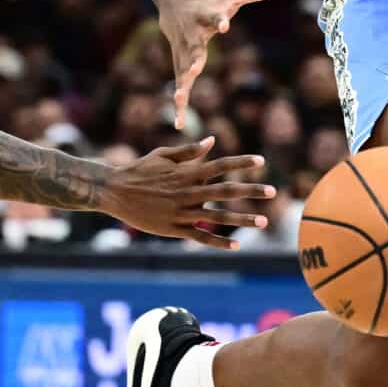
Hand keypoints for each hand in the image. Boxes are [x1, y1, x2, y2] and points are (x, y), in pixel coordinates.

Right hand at [102, 138, 273, 246]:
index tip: (261, 160)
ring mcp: (182, 212)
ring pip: (218, 217)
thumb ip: (189, 151)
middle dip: (251, 191)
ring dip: (242, 220)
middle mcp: (188, 191)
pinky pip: (201, 237)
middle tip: (273, 191)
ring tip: (262, 222)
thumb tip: (212, 141)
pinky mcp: (174, 229)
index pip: (221, 165)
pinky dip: (218, 242)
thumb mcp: (163, 155)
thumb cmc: (139, 170)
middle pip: (226, 190)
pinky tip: (236, 245)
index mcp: (187, 172)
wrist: (114, 192)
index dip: (242, 162)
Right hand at [161, 0, 281, 125]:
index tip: (224, 25)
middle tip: (194, 68)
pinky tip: (179, 124)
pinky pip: (180, 87)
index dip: (218, 20)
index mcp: (206, 16)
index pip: (213, 17)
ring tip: (179, 100)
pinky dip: (179, 105)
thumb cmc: (210, 1)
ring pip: (181, 71)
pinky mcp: (179, 66)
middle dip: (193, 58)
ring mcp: (182, 52)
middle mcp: (192, 36)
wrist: (174, 4)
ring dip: (181, 85)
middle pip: (192, 47)